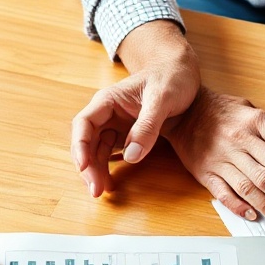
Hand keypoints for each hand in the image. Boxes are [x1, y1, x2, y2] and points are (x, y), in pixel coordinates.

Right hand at [70, 20, 201, 198]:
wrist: (185, 72)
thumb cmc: (172, 76)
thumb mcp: (162, 98)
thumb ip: (148, 126)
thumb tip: (131, 156)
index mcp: (108, 100)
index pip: (84, 124)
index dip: (80, 146)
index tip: (84, 166)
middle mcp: (107, 113)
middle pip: (87, 143)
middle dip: (88, 167)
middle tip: (96, 190)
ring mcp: (116, 125)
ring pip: (97, 151)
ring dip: (97, 171)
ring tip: (102, 192)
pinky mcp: (127, 134)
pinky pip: (112, 154)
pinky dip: (109, 168)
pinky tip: (111, 183)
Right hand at [168, 89, 264, 226]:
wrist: (187, 111)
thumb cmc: (228, 114)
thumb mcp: (261, 116)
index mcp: (258, 122)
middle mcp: (241, 140)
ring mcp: (223, 157)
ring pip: (253, 186)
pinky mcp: (206, 172)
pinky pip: (224, 192)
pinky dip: (240, 206)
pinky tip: (255, 216)